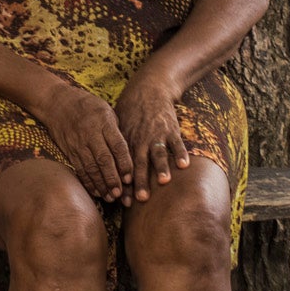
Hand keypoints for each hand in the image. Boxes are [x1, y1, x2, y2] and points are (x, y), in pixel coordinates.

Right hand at [36, 82, 135, 200]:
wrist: (58, 103)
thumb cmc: (88, 106)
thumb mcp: (107, 111)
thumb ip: (117, 131)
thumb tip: (130, 153)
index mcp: (104, 123)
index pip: (117, 146)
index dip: (124, 163)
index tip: (130, 178)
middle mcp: (91, 134)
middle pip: (104, 160)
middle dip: (113, 179)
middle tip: (121, 193)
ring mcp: (78, 144)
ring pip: (91, 168)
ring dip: (101, 185)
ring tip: (111, 197)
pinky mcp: (69, 151)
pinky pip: (80, 169)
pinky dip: (88, 182)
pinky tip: (97, 192)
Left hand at [115, 67, 192, 196]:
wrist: (148, 89)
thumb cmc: (131, 112)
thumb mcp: (118, 128)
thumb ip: (116, 149)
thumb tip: (106, 173)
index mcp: (127, 143)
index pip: (124, 168)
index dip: (124, 185)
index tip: (122, 201)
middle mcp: (141, 140)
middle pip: (140, 164)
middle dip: (140, 182)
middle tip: (141, 198)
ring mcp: (157, 135)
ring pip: (158, 154)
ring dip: (160, 168)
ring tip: (163, 181)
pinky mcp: (171, 129)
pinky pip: (177, 143)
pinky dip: (180, 153)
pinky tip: (184, 165)